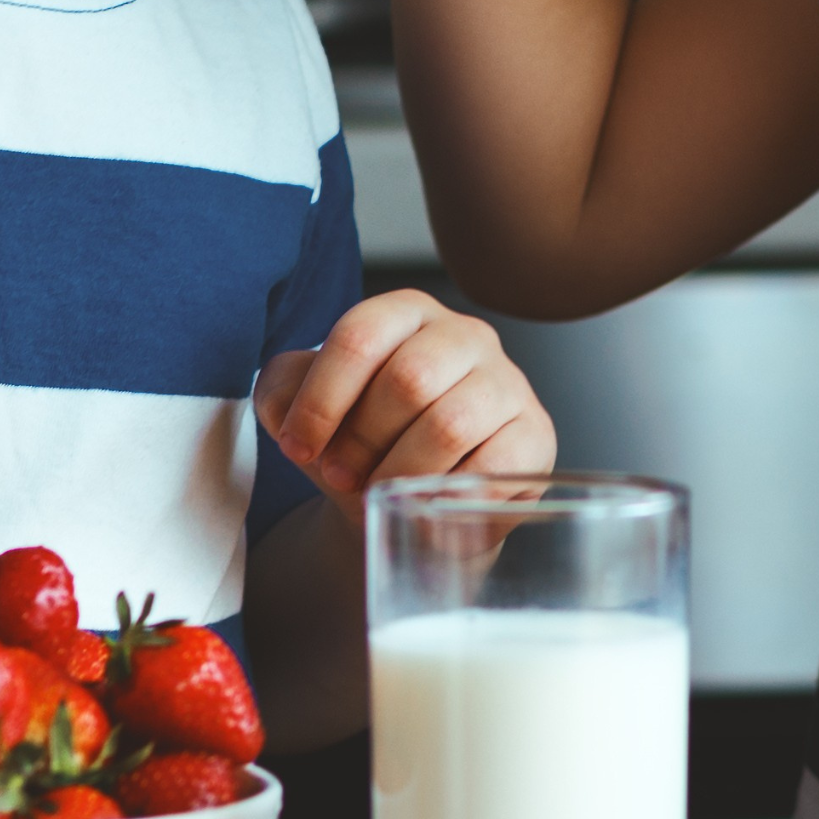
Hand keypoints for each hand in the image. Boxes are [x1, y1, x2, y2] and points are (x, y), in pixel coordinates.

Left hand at [254, 290, 556, 529]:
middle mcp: (465, 335)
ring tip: (379, 494)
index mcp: (408, 313)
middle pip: (407, 378)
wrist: (411, 504)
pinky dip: (447, 494)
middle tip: (340, 477)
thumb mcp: (307, 411)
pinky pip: (492, 465)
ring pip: (450, 423)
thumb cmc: (361, 446)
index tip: (300, 446)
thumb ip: (283, 392)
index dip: (322, 397)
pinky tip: (425, 505)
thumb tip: (289, 405)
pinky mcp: (535, 434)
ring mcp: (507, 383)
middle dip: (361, 439)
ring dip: (400, 472)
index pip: (361, 335)